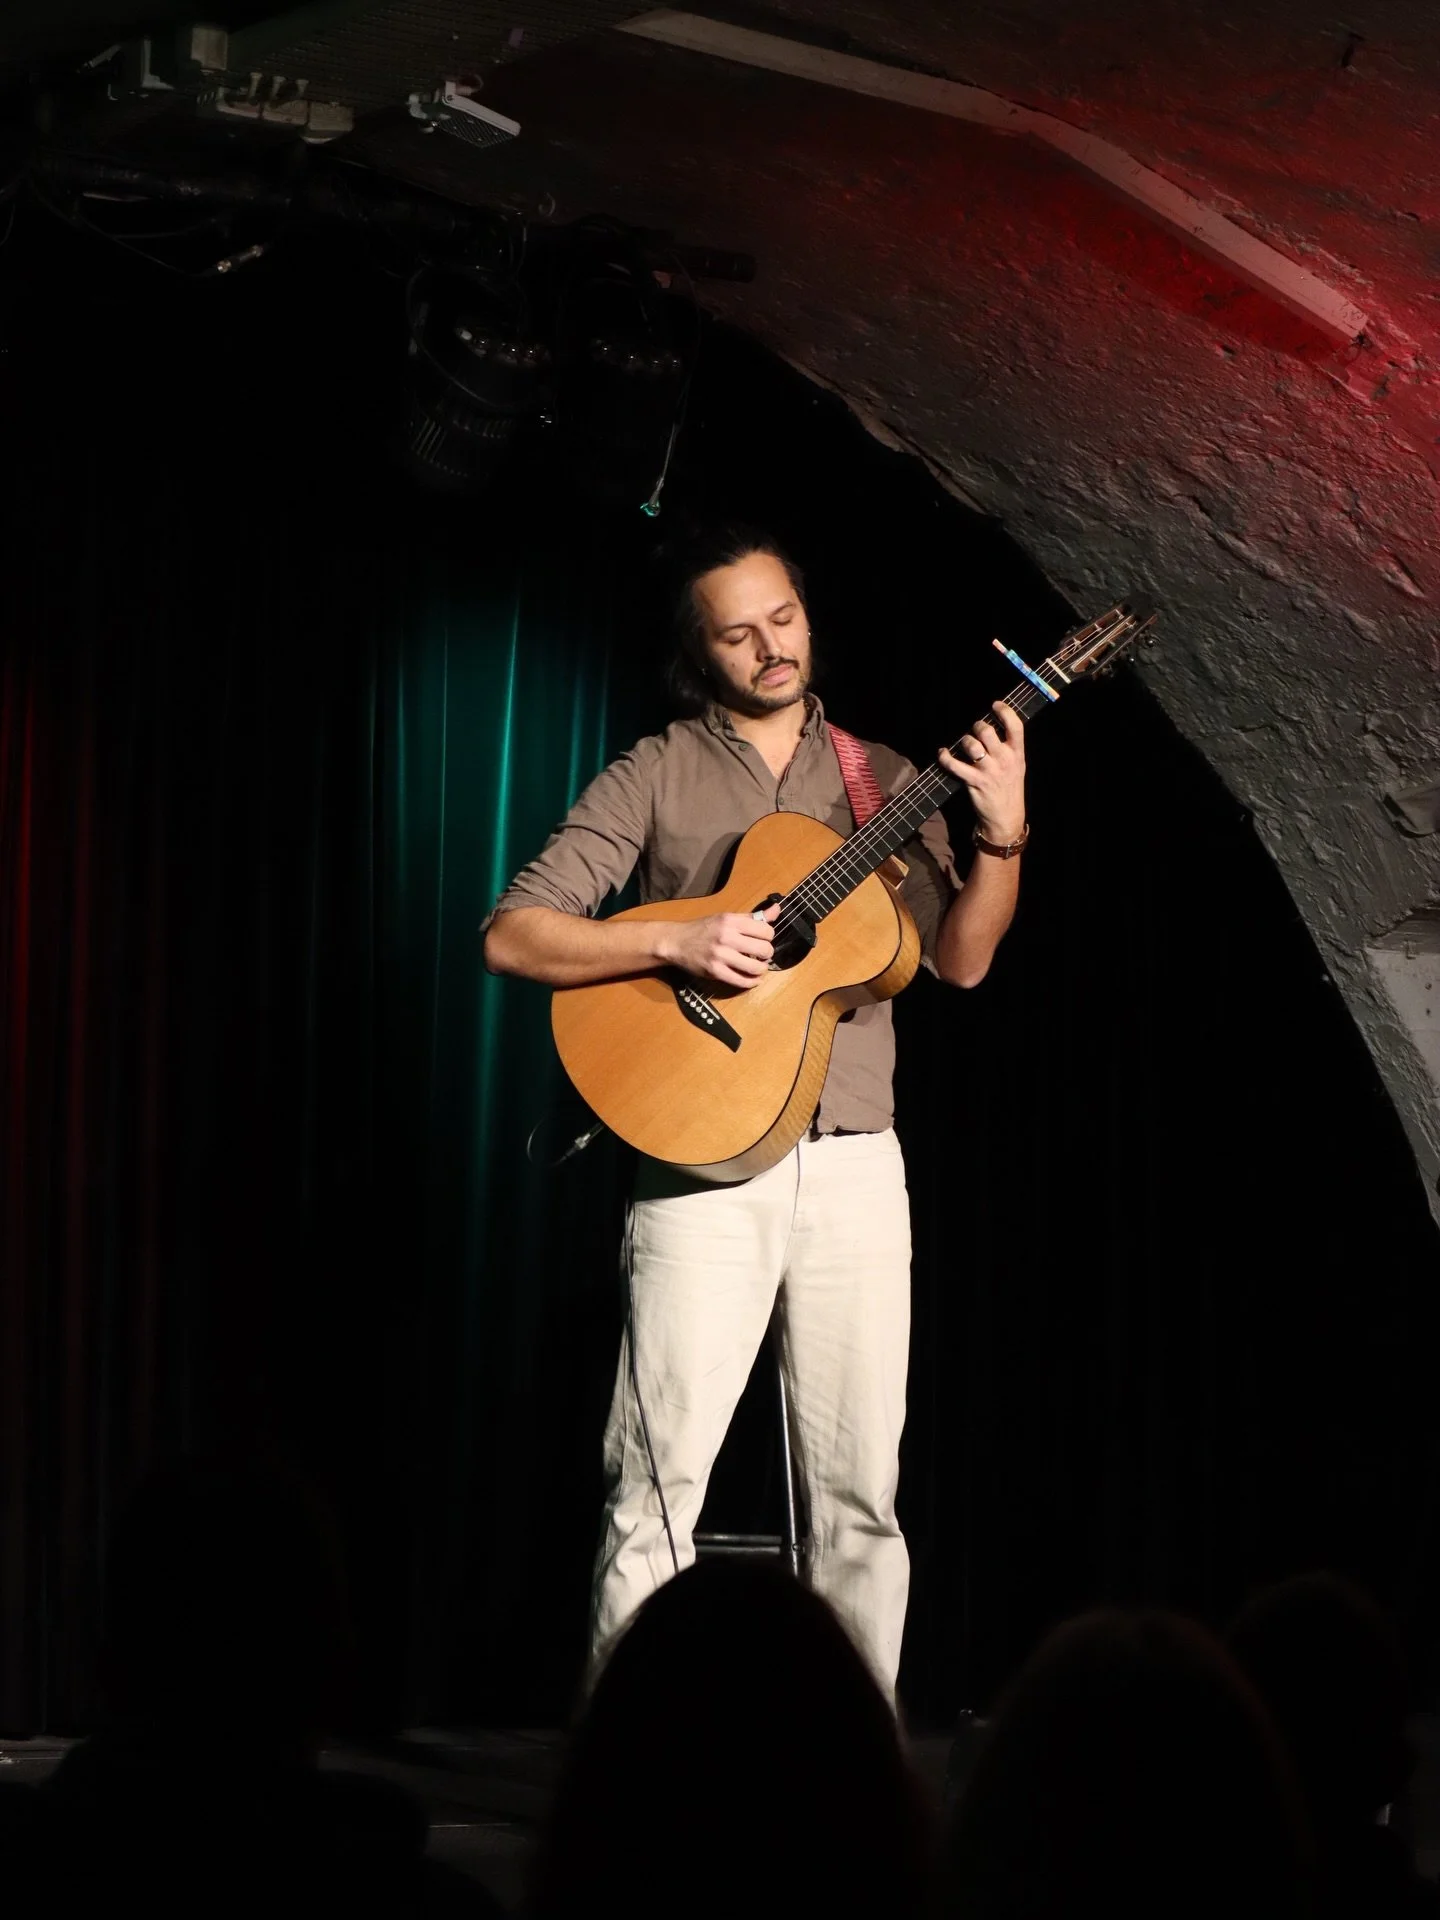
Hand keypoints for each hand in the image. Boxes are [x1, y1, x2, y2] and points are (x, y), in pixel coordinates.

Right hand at [659, 903, 778, 988]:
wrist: (676, 942)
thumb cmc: (703, 929)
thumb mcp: (726, 918)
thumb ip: (752, 917)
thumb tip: (777, 910)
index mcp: (731, 921)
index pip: (766, 930)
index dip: (769, 937)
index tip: (762, 939)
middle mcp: (726, 936)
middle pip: (764, 949)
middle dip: (767, 954)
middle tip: (761, 954)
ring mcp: (720, 955)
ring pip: (755, 967)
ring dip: (761, 969)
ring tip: (758, 967)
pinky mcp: (714, 971)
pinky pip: (740, 980)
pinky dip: (751, 982)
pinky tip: (753, 979)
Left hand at [939, 700, 1026, 842]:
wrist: (1006, 817)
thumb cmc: (1009, 787)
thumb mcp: (1017, 765)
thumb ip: (1008, 747)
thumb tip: (992, 724)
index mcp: (1017, 754)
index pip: (1015, 726)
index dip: (1004, 711)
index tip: (995, 705)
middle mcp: (1005, 760)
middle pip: (987, 732)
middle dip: (977, 726)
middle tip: (975, 730)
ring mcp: (989, 772)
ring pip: (971, 745)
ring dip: (964, 741)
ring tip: (963, 744)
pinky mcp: (974, 782)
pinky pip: (954, 765)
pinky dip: (945, 757)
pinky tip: (942, 753)